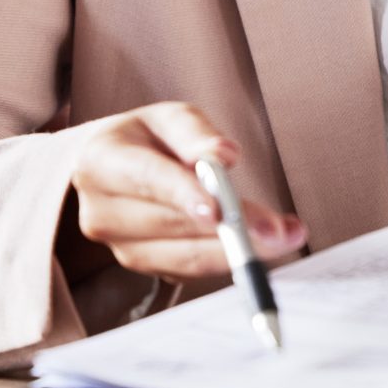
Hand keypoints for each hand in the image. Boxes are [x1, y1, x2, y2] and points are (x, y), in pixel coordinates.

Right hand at [62, 103, 306, 283]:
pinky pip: (191, 269)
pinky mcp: (144, 267)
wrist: (104, 172)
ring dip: (239, 251)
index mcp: (101, 161)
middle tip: (280, 228)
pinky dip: (229, 260)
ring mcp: (120, 247)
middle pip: (173, 224)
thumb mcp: (166, 119)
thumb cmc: (141, 139)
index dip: (183, 196)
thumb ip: (195, 133)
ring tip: (286, 235)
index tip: (219, 211)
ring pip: (185, 255)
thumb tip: (225, 156)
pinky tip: (263, 245)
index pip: (146, 179)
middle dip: (231, 228)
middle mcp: (103, 211)